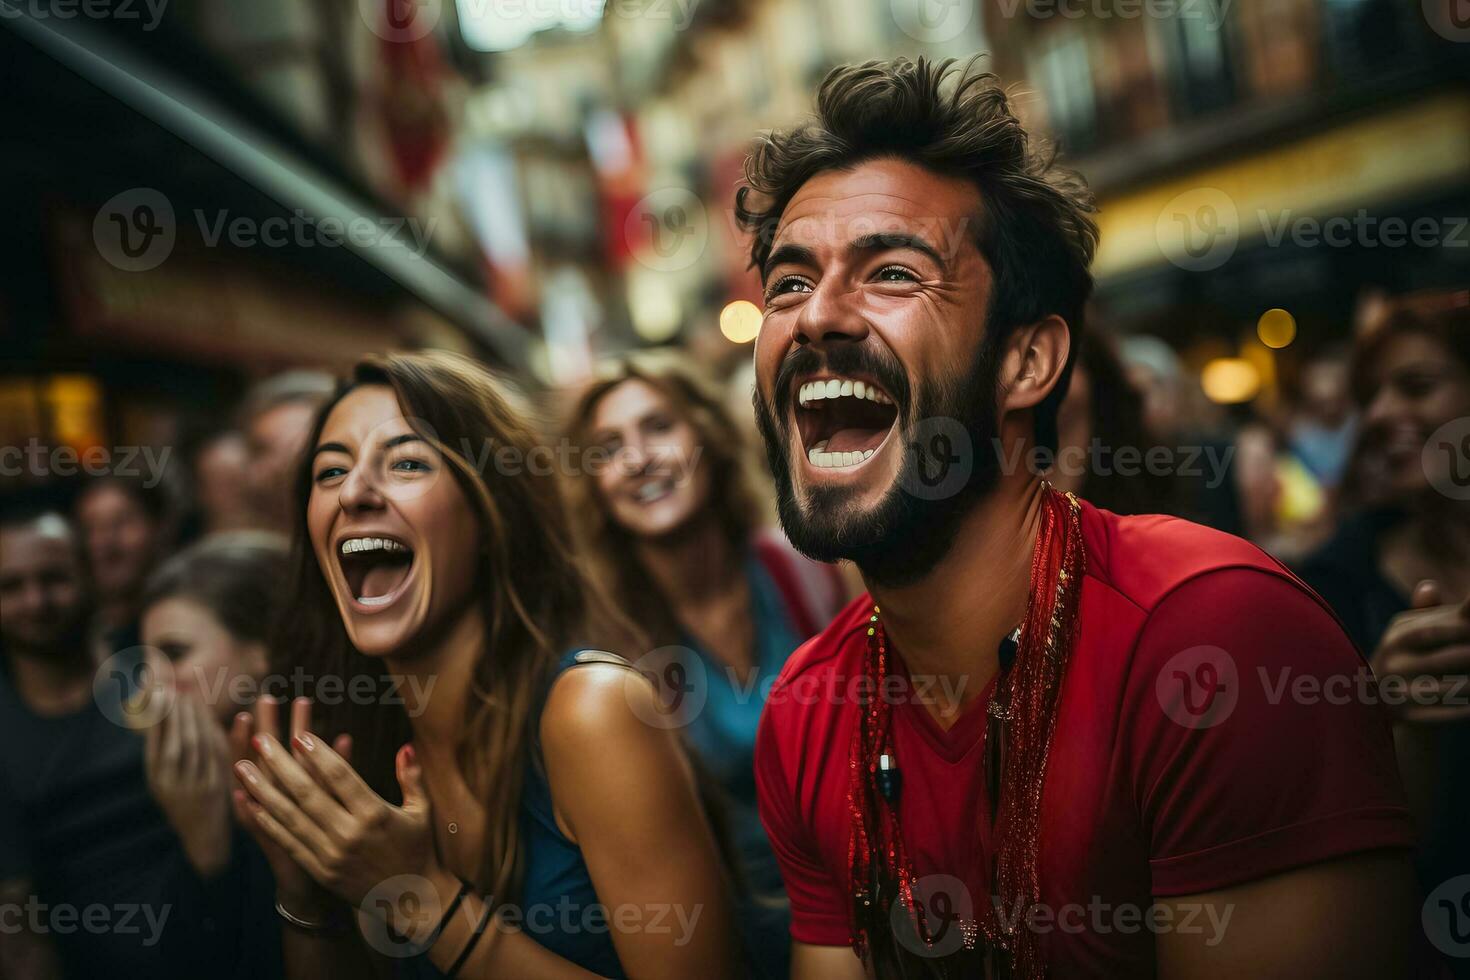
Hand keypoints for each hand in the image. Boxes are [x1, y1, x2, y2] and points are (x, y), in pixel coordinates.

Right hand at [145, 687, 231, 875]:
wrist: (204, 838)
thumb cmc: (184, 800)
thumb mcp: (167, 780)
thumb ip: (167, 750)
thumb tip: (167, 710)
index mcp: (157, 779)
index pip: (156, 742)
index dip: (160, 716)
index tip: (162, 693)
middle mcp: (173, 783)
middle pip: (176, 740)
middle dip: (178, 713)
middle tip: (178, 690)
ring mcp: (195, 785)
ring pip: (195, 745)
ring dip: (195, 718)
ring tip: (191, 698)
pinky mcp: (216, 787)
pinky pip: (215, 755)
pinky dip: (214, 734)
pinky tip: (212, 719)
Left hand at [233, 713, 438, 927]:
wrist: (411, 900)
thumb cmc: (417, 849)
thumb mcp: (421, 811)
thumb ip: (412, 777)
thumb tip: (405, 747)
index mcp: (375, 814)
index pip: (341, 777)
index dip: (319, 755)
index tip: (300, 735)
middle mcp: (349, 834)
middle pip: (308, 793)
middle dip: (280, 764)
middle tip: (261, 741)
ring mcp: (331, 855)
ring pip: (291, 816)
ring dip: (263, 790)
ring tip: (242, 768)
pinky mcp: (320, 871)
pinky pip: (289, 842)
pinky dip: (268, 823)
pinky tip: (251, 804)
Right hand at [1370, 580, 1469, 723]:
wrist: (1381, 701)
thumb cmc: (1412, 656)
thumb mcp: (1415, 631)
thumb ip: (1432, 612)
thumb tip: (1430, 587)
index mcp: (1397, 636)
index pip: (1432, 630)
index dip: (1462, 628)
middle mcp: (1392, 662)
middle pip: (1439, 658)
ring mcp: (1398, 691)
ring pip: (1441, 689)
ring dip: (1469, 685)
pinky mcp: (1406, 717)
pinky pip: (1439, 716)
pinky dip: (1460, 711)